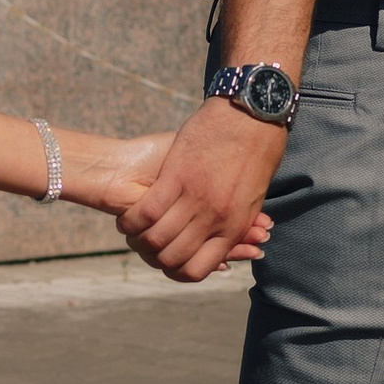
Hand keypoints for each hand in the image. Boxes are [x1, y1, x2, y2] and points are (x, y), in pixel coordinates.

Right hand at [116, 99, 288, 283]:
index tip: (165, 261)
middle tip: (142, 246)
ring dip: (138, 241)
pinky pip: (147, 211)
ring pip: (156, 239)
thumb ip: (237, 219)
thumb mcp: (252, 194)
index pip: (197, 269)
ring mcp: (195, 199)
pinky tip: (126, 219)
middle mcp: (214, 219)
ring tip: (131, 234)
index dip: (175, 270)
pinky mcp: (176, 176)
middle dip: (152, 257)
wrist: (251, 113)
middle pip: (171, 257)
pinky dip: (132, 221)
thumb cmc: (256, 150)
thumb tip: (231, 237)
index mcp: (232, 226)